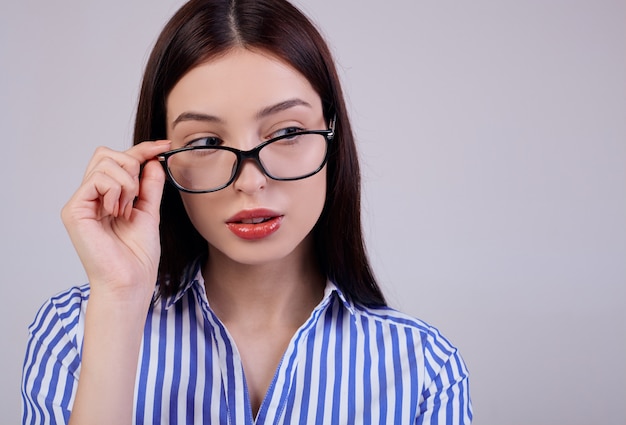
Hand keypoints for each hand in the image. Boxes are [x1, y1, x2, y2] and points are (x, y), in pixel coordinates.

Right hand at [61, 141, 171, 303]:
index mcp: (106, 197)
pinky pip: (98, 179)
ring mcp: (80, 202)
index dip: (142, 149)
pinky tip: (118, 212)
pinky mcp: (74, 210)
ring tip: (127, 210)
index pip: (118, 160)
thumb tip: (153, 160)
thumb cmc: (137, 257)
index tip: (164, 146)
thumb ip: (149, 186)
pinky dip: (116, 191)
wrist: (130, 282)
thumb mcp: (149, 212)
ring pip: (104, 162)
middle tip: (137, 196)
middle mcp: (90, 197)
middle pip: (106, 153)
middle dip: (132, 166)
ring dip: (127, 183)